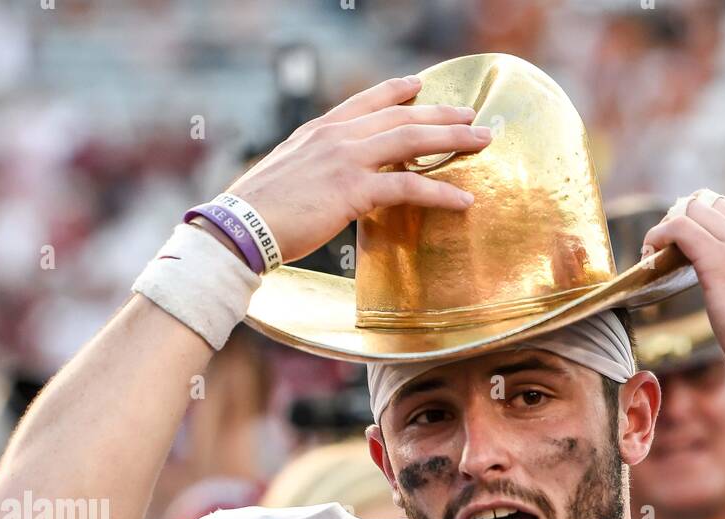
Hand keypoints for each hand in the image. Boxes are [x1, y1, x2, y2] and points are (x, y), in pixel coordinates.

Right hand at [223, 75, 491, 264]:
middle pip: (400, 116)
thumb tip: (329, 180)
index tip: (421, 85)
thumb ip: (315, 167)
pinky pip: (408, 188)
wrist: (240, 227)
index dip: (397, 91)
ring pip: (411, 141)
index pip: (366, 102)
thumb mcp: (289, 175)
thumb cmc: (260, 212)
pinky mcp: (353, 191)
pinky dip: (440, 193)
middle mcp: (336, 136)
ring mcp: (345, 160)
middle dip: (442, 115)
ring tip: (484, 143)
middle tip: (474, 117)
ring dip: (453, 139)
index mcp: (319, 130)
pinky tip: (464, 200)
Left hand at [641, 191, 724, 381]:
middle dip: (685, 217)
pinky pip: (682, 228)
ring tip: (656, 249)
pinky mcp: (718, 261)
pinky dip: (660, 234)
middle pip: (712, 203)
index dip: (708, 214)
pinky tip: (649, 250)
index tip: (692, 234)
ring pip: (695, 210)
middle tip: (668, 244)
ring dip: (669, 226)